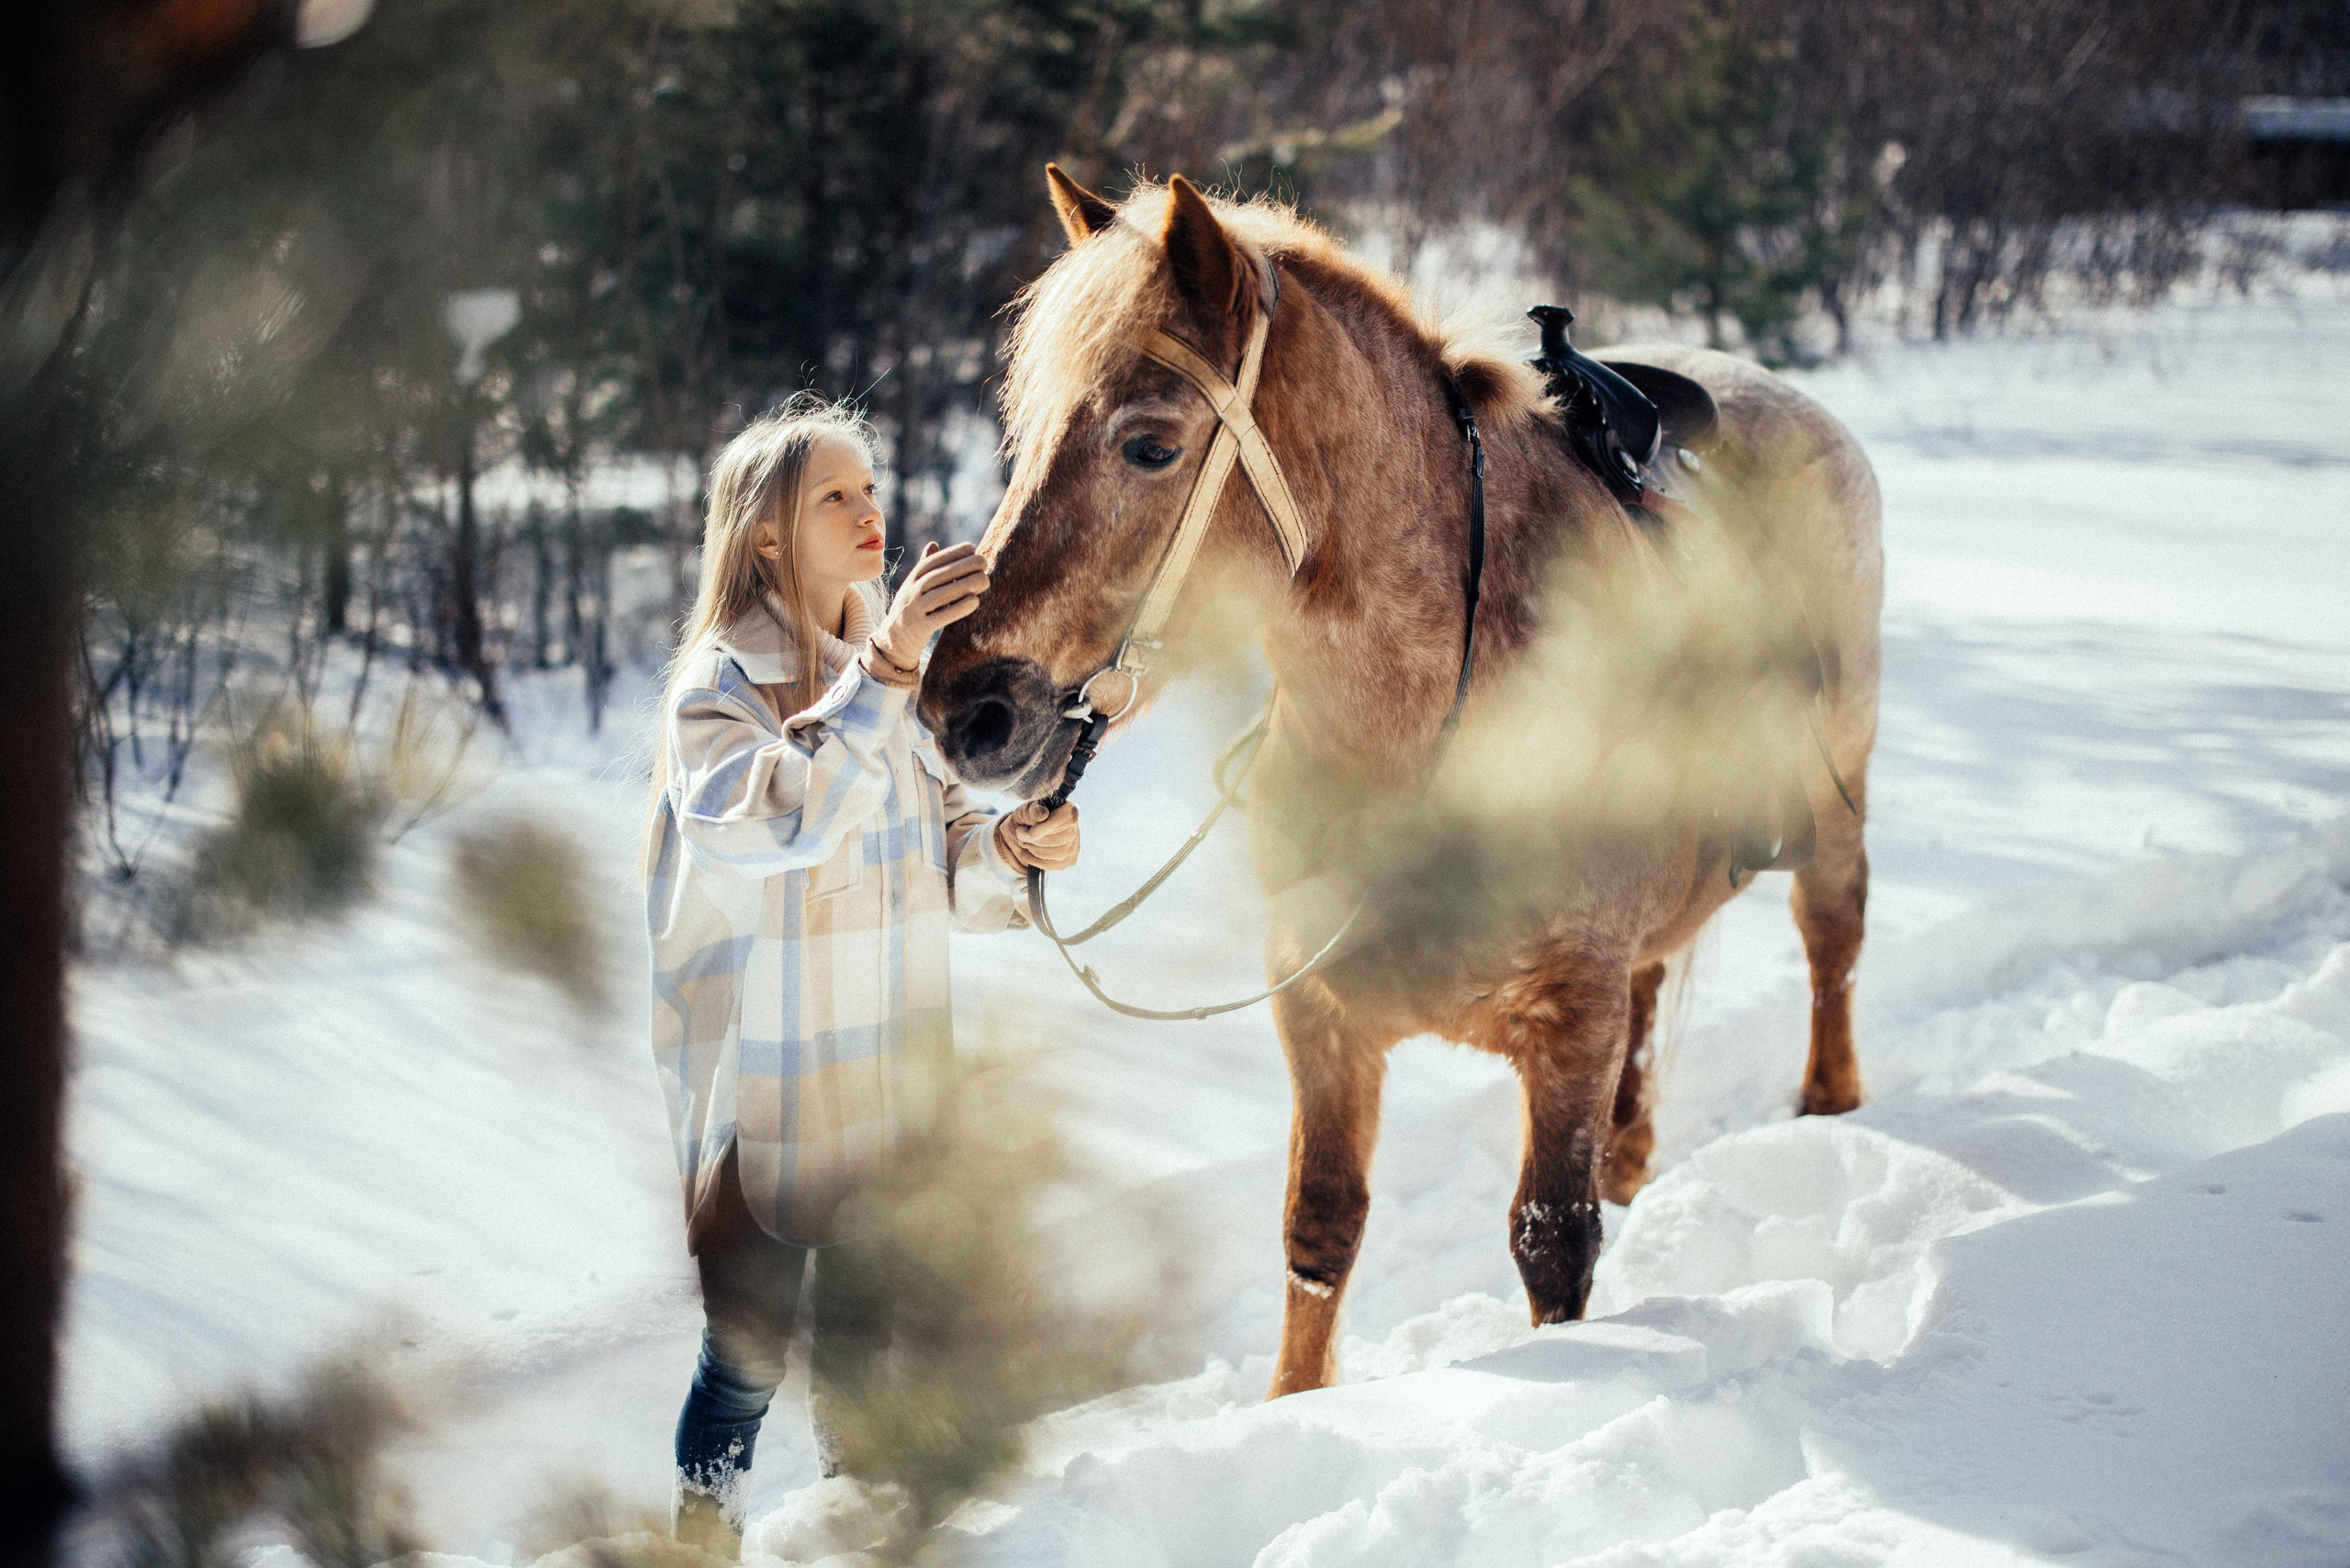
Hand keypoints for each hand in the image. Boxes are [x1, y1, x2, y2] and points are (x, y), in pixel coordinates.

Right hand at [869, 540, 987, 673]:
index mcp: (910, 580)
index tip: (972, 548)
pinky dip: (958, 609)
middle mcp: (910, 593)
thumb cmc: (911, 610)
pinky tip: (975, 601)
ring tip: (985, 580)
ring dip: (963, 586)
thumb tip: (933, 543)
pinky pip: (940, 618)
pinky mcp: (919, 629)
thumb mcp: (913, 587)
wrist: (893, 642)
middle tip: (984, 561)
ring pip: (939, 595)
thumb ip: (924, 568)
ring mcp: (913, 611)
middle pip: (936, 576)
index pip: (931, 563)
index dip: (951, 553)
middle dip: (961, 566)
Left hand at [993, 801, 1079, 871]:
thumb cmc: (1030, 817)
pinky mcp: (1069, 860)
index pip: (1060, 822)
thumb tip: (1042, 814)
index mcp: (1069, 811)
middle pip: (1054, 840)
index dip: (1041, 829)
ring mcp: (1074, 846)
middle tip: (1020, 834)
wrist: (1029, 829)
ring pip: (1051, 854)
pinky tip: (1026, 853)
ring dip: (1031, 850)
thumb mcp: (1027, 809)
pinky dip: (1034, 860)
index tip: (1024, 830)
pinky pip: (1051, 865)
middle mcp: (1075, 829)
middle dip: (1031, 840)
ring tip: (1023, 842)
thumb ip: (1033, 810)